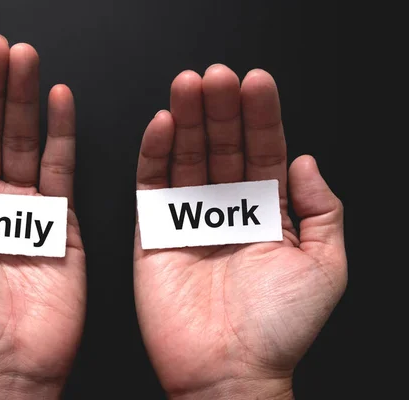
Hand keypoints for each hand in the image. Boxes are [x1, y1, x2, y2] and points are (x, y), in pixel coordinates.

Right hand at [134, 65, 345, 398]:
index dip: (261, 116)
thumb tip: (308, 160)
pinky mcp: (154, 231)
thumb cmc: (279, 329)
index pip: (263, 151)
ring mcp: (188, 218)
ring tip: (189, 84)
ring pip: (187, 156)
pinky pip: (151, 184)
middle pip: (223, 146)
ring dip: (188, 118)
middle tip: (217, 76)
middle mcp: (227, 210)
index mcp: (268, 214)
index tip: (256, 82)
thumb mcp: (326, 266)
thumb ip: (323, 209)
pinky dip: (154, 152)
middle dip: (221, 108)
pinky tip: (164, 124)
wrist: (228, 371)